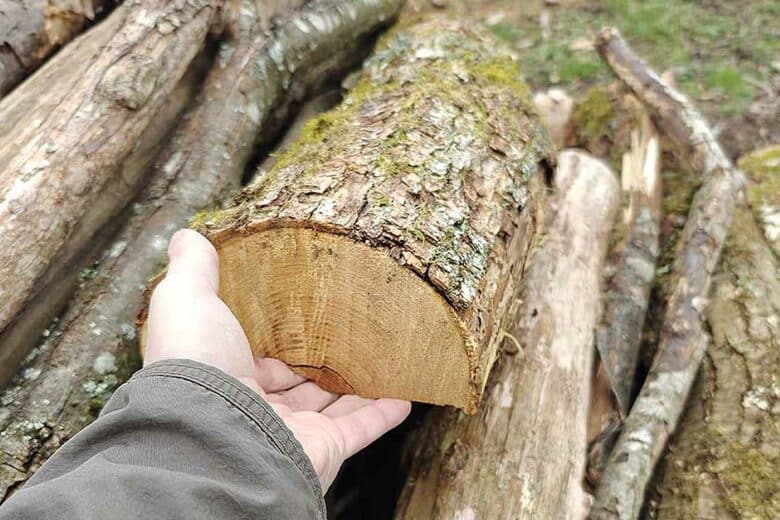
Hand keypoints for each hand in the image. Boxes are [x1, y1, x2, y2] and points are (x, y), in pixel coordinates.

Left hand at [144, 229, 410, 489]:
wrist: (213, 431)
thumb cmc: (197, 365)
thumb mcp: (187, 301)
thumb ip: (192, 271)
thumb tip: (188, 235)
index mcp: (224, 379)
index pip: (255, 360)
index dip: (273, 342)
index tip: (297, 318)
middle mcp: (256, 411)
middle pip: (294, 386)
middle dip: (316, 367)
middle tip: (343, 340)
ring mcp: (292, 433)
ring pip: (331, 408)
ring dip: (355, 389)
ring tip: (378, 365)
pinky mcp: (323, 448)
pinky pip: (361, 429)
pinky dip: (383, 414)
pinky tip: (404, 396)